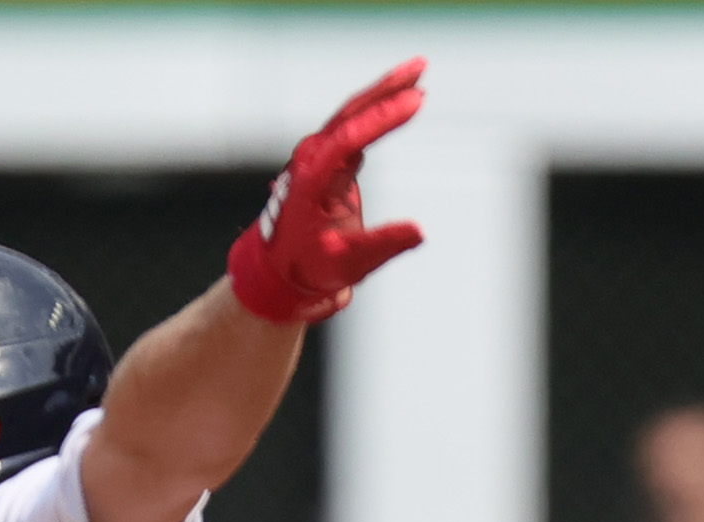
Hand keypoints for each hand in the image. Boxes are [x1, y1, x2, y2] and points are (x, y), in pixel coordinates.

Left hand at [226, 59, 428, 322]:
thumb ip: (384, 245)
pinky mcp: (328, 158)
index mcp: (312, 180)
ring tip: (417, 72)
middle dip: (386, 89)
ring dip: (383, 91)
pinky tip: (400, 97)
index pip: (349, 137)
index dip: (383, 118)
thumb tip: (419, 231)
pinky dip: (377, 109)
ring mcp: (317, 155)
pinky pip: (353, 124)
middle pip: (351, 112)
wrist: (282, 270)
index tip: (415, 101)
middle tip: (421, 69)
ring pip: (352, 113)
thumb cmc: (311, 267)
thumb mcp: (349, 263)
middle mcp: (311, 158)